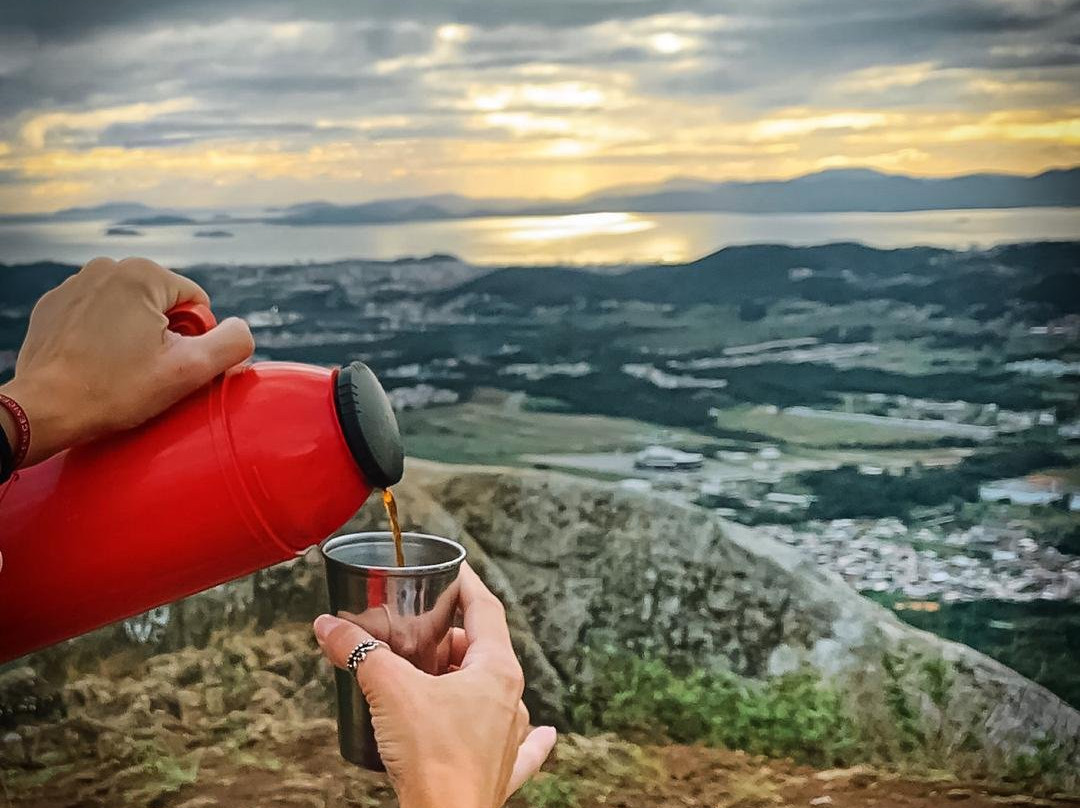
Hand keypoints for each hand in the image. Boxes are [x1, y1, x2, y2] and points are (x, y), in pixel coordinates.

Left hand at [0, 256, 253, 465]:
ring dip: (134, 337)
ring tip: (117, 369)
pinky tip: (94, 364)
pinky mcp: (54, 306)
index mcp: (142, 273)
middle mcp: (106, 267)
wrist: (44, 410)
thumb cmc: (116, 390)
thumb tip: (242, 328)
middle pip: (163, 305)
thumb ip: (232, 343)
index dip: (193, 340)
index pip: (197, 304)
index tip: (166, 364)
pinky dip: (103, 339)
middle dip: (162, 336)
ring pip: (131, 311)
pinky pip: (98, 317)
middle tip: (143, 370)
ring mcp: (74, 284)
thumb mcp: (189, 370)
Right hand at [313, 563, 556, 807]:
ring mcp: (510, 737)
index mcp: (496, 670)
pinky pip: (523, 747)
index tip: (452, 569)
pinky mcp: (502, 771)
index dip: (466, 584)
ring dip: (469, 680)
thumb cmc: (432, 757)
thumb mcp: (389, 691)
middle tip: (419, 631)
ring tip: (440, 675)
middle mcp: (511, 700)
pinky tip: (544, 735)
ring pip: (494, 694)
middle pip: (483, 651)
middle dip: (450, 638)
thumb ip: (359, 652)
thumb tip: (329, 627)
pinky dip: (529, 737)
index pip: (485, 609)